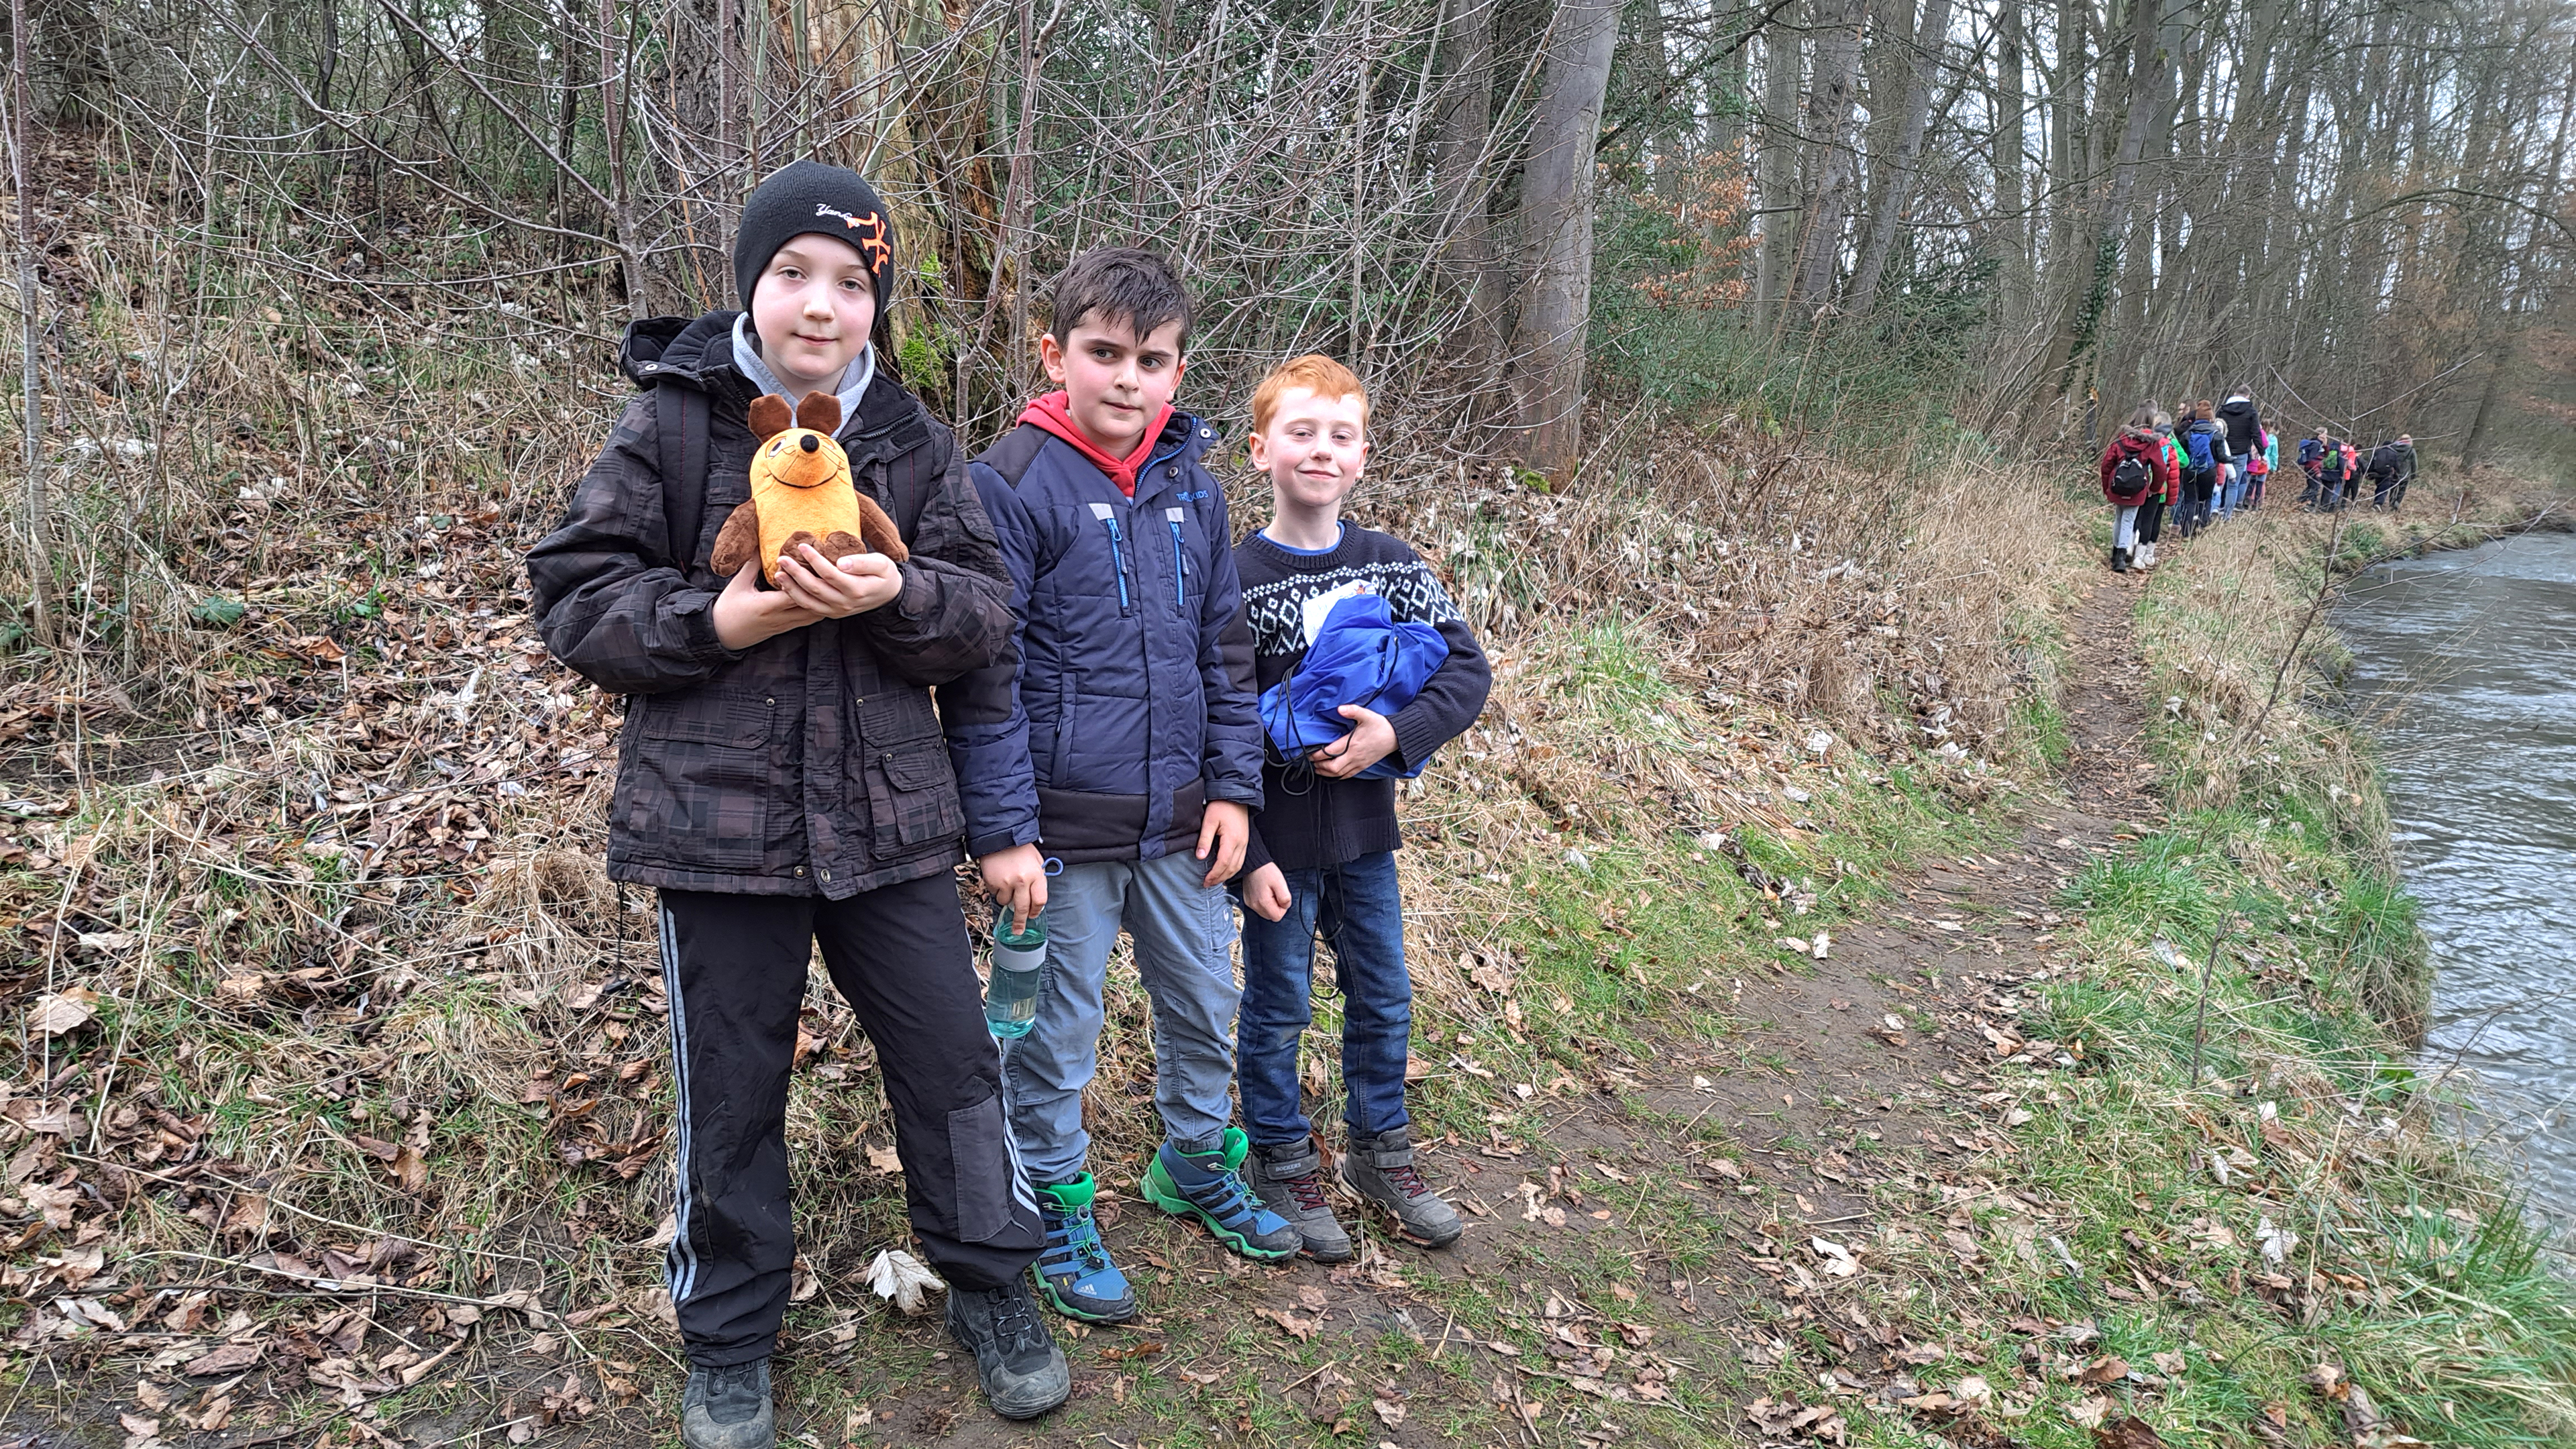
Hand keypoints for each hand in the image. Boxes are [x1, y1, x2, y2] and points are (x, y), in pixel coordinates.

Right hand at [712, 558, 827, 649]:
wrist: (722, 634)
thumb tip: (758, 545)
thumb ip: (751, 566)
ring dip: (821, 601)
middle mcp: (779, 617)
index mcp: (767, 605)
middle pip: (808, 605)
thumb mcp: (738, 584)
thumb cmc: (728, 608)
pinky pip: (806, 620)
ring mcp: (784, 625)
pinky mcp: (785, 629)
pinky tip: (822, 598)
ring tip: (829, 585)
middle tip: (828, 574)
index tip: (811, 565)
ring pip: (811, 615)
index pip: (793, 593)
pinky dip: (816, 609)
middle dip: (819, 591)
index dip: (804, 580)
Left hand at [776, 545, 902, 618]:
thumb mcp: (882, 563)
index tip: (803, 546)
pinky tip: (786, 586)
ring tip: (778, 574)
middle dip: (796, 573)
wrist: (889, 595)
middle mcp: (845, 603)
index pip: (830, 574)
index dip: (815, 560)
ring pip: (809, 602)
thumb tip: (841, 563)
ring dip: (791, 588)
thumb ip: (862, 562)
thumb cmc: (884, 574)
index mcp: (857, 589)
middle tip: (782, 559)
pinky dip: (796, 598)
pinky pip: (810, 607)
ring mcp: (838, 610)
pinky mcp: (832, 613)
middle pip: (815, 588)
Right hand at [979, 843, 1048, 931]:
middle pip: (1023, 908)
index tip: (1033, 915)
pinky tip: (999, 878)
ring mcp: (1005, 882)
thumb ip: (1037, 879)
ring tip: (1007, 884)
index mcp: (1036, 875)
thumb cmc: (1020, 848)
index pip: (1040, 901)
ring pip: (1006, 902)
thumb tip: (1035, 899)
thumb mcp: (1036, 861)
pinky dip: (997, 890)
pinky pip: (995, 894)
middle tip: (1018, 931)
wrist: (1000, 836)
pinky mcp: (992, 882)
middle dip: (1020, 922)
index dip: (1036, 910)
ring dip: (1007, 899)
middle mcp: (1021, 881)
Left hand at [1197, 800, 1249, 886]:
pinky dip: (1232, 869)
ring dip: (1227, 875)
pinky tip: (1224, 871)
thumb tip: (1200, 857)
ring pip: (1238, 866)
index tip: (1205, 880)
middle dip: (1220, 878)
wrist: (1236, 796)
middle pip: (1232, 868)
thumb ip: (1204, 840)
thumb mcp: (1208, 821)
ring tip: (1215, 880)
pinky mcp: (1244, 841)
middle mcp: (1241, 843)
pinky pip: (1240, 860)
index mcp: (1232, 839)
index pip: (1223, 862)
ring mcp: (1244, 843)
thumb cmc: (1221, 806)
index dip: (1214, 874)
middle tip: (1208, 884)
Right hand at [1242, 862, 1291, 921]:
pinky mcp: (1248, 901)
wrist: (1253, 864)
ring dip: (1270, 905)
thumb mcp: (1280, 883)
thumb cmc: (1266, 871)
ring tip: (1269, 892)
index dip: (1282, 908)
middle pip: (1271, 916)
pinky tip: (1264, 892)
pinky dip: (1264, 903)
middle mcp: (1254, 906)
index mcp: (1263, 902)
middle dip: (1276, 907)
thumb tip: (1285, 906)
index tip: (1280, 897)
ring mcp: (1250, 904)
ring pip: (1265, 913)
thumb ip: (1285, 898)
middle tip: (1275, 893)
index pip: (1277, 917)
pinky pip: (1259, 908)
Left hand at [1308, 704, 1397, 778]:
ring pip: (1339, 774)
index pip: (1330, 753)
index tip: (1310, 753)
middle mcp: (1354, 756)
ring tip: (1318, 768)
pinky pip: (1348, 775)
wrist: (1396, 737)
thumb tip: (1340, 709)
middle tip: (1312, 762)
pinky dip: (1338, 776)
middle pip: (1332, 768)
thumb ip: (1352, 711)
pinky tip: (1333, 774)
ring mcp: (1359, 763)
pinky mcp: (1363, 766)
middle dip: (1320, 766)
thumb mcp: (1366, 715)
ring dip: (1326, 773)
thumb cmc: (1381, 726)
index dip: (1317, 755)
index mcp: (1352, 744)